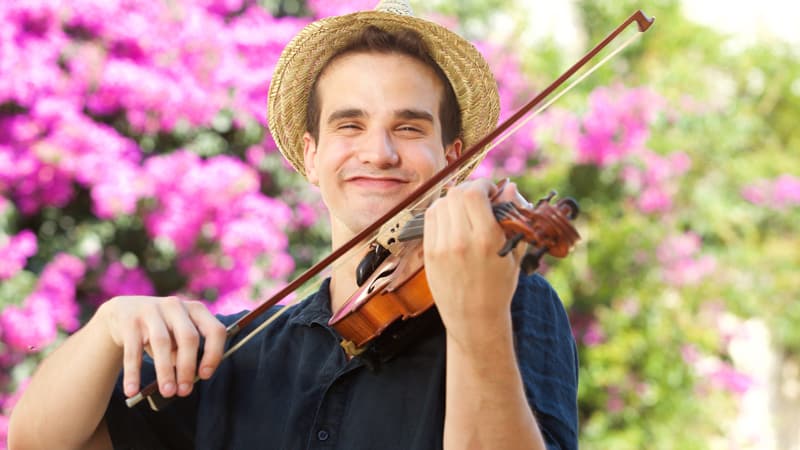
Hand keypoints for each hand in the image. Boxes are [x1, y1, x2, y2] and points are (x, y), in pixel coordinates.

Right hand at [97, 296, 226, 398]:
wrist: (123, 311)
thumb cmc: (161, 329)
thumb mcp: (177, 336)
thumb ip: (185, 353)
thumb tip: (187, 380)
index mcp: (196, 310)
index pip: (215, 330)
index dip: (214, 354)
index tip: (205, 375)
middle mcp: (176, 306)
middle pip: (188, 337)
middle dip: (188, 367)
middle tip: (184, 391)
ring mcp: (152, 311)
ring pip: (162, 343)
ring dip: (165, 371)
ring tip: (167, 392)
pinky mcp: (130, 321)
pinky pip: (133, 351)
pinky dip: (133, 373)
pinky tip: (132, 391)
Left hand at [423, 179, 524, 347]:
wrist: (474, 319)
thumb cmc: (499, 286)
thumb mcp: (514, 253)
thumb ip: (513, 217)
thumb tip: (510, 187)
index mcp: (486, 239)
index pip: (474, 192)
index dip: (483, 185)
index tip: (491, 192)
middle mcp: (461, 241)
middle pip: (456, 193)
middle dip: (470, 189)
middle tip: (479, 198)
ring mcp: (441, 247)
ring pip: (440, 203)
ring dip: (454, 200)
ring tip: (465, 210)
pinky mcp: (429, 253)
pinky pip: (430, 219)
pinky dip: (441, 212)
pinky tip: (452, 220)